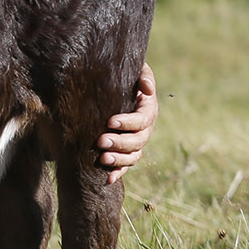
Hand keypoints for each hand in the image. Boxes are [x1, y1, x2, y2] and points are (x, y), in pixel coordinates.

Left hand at [98, 61, 157, 183]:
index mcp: (147, 109)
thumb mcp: (134, 69)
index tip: (110, 121)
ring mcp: (136, 142)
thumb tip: (147, 89)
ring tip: (102, 159)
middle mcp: (144, 128)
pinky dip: (118, 172)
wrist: (107, 87)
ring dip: (119, 160)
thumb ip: (142, 75)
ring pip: (133, 156)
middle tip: (101, 141)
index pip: (142, 119)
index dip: (128, 122)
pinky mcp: (124, 151)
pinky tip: (107, 179)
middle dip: (120, 142)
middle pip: (138, 140)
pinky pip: (125, 165)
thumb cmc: (121, 75)